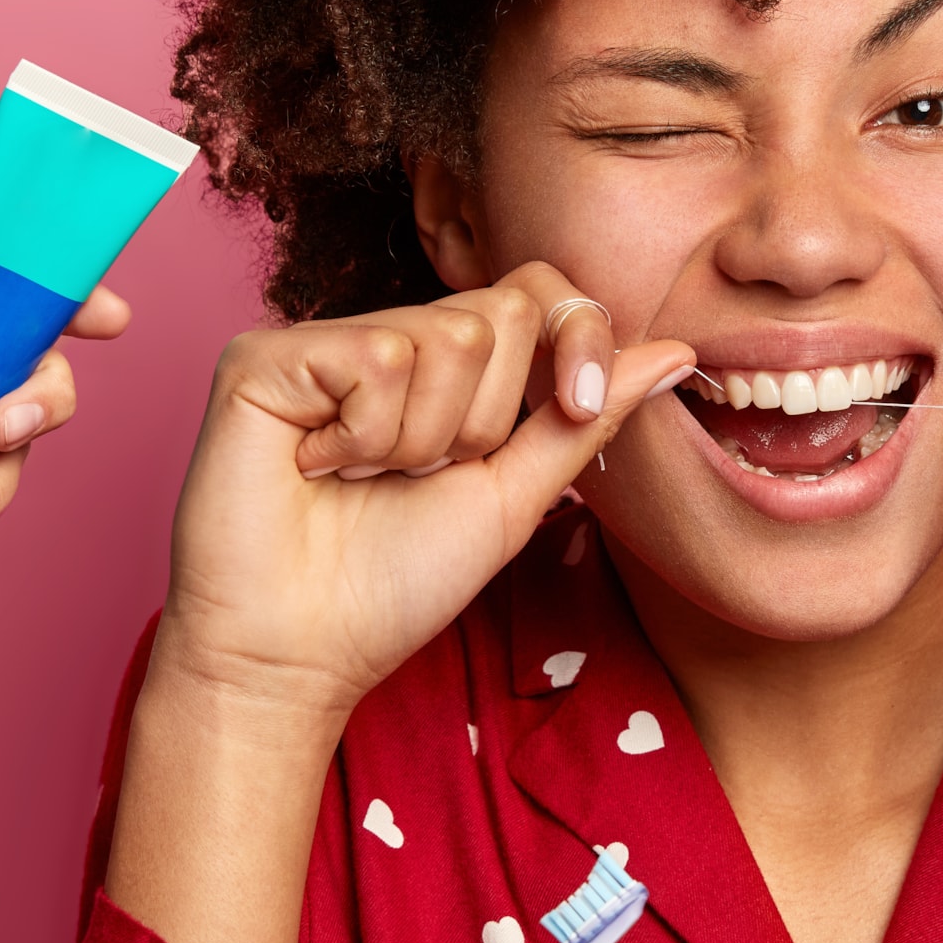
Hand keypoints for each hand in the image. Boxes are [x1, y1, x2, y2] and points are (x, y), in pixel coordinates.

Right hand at [151, 263, 693, 718]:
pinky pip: (374, 357)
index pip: (535, 291)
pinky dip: (363, 434)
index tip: (578, 401)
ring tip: (363, 479)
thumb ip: (585, 419)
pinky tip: (318, 467)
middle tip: (420, 475)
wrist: (301, 651)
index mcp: (445, 369)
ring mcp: (322, 342)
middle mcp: (384, 340)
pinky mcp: (263, 356)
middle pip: (500, 313)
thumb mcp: (515, 497)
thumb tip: (678, 351)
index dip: (575, 334)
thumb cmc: (393, 584)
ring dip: (422, 440)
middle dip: (485, 420)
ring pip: (444, 336)